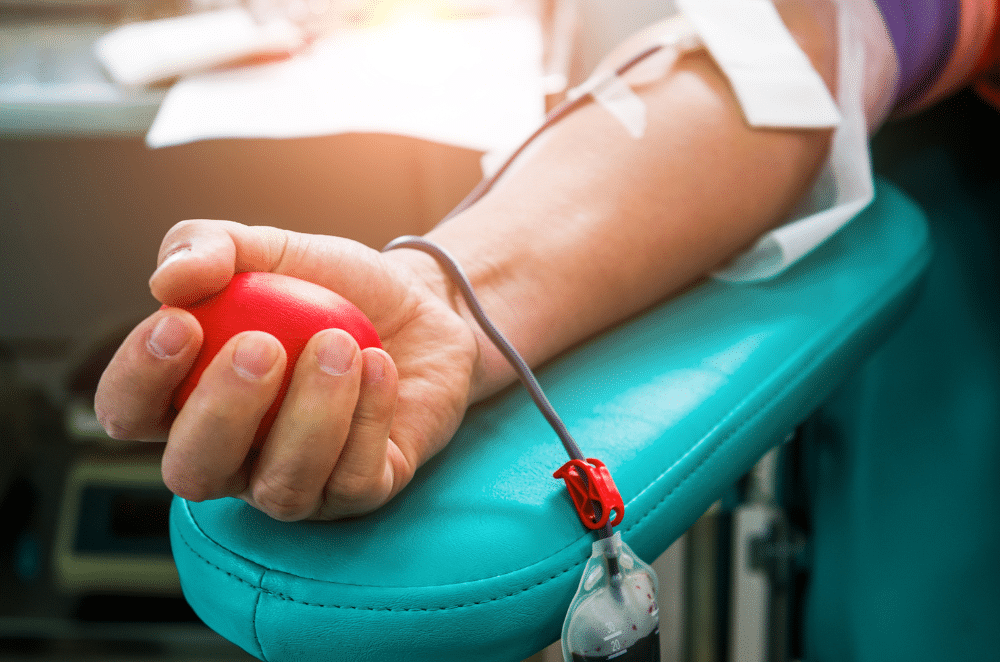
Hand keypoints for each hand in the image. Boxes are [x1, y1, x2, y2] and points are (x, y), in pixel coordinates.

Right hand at [95, 219, 478, 520]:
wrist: (420, 305)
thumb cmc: (330, 286)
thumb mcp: (269, 249)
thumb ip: (208, 248)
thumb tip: (167, 281)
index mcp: (189, 401)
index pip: (128, 413)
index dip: (138, 379)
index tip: (182, 321)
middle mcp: (235, 457)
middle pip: (193, 473)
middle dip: (221, 413)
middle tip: (263, 345)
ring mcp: (298, 483)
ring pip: (281, 488)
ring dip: (310, 416)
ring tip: (339, 345)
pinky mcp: (362, 493)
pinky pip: (354, 481)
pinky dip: (367, 419)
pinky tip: (380, 366)